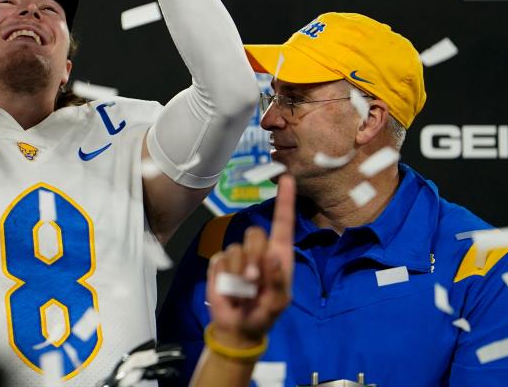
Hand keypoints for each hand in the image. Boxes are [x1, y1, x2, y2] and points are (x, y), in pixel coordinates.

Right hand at [206, 175, 294, 345]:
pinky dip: (226, 279)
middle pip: (255, 234)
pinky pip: (221, 261)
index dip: (285, 200)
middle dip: (254, 257)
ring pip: (237, 249)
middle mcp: (259, 249)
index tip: (287, 179)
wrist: (239, 327)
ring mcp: (238, 255)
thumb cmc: (264, 312)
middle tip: (254, 282)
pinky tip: (231, 291)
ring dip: (240, 274)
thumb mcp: (279, 302)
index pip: (283, 222)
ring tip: (244, 292)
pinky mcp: (220, 263)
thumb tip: (271, 255)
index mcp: (279, 254)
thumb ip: (277, 280)